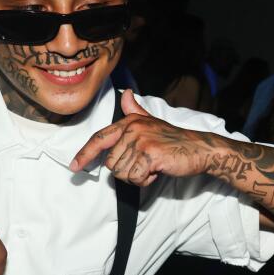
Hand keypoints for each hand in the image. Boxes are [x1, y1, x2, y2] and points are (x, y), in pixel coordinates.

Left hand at [71, 89, 218, 184]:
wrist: (198, 148)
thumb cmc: (174, 139)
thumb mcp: (152, 122)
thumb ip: (135, 111)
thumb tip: (126, 94)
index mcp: (129, 122)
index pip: (100, 138)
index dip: (85, 154)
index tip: (75, 167)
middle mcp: (132, 129)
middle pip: (111, 164)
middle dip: (127, 170)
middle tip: (145, 164)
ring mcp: (140, 141)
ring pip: (122, 173)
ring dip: (137, 176)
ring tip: (152, 167)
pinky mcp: (149, 155)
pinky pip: (135, 178)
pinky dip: (145, 180)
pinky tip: (157, 172)